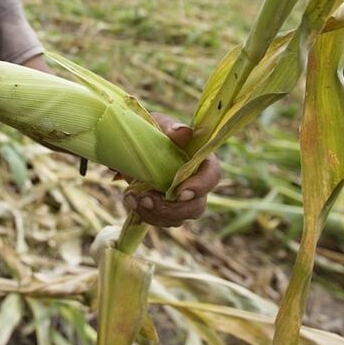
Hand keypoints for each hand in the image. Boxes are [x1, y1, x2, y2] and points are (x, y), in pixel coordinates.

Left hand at [122, 112, 220, 226]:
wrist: (132, 145)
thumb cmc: (152, 130)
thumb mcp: (158, 124)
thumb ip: (170, 128)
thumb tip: (183, 132)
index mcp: (200, 159)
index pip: (212, 175)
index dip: (201, 186)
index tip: (180, 192)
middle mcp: (196, 183)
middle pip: (196, 206)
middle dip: (171, 208)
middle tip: (146, 198)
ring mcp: (182, 200)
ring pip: (178, 218)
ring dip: (154, 213)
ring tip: (132, 197)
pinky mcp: (167, 209)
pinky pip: (161, 220)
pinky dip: (145, 214)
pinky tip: (130, 199)